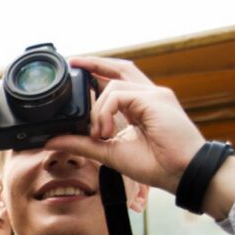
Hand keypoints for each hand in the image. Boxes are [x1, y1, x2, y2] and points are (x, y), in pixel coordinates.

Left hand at [44, 57, 204, 194]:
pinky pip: (118, 94)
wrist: (182, 173)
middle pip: (121, 68)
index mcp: (141, 107)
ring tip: (100, 135)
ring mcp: (154, 95)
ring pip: (112, 86)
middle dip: (95, 63)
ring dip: (97, 111)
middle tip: (73, 62)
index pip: (118, 81)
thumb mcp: (109, 153)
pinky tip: (107, 132)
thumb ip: (82, 143)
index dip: (98, 73)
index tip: (76, 70)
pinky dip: (104, 112)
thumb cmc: (156, 164)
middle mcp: (149, 96)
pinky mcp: (155, 98)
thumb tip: (53, 140)